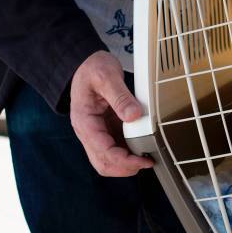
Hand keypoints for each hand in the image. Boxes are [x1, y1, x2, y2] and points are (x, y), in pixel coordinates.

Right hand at [70, 50, 152, 176]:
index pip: (103, 151)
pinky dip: (127, 155)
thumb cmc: (93, 68)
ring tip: (146, 159)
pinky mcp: (105, 130)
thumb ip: (120, 96)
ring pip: (108, 161)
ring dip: (126, 165)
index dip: (124, 160)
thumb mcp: (106, 77)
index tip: (142, 160)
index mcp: (84, 121)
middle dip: (125, 168)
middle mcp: (88, 132)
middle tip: (146, 162)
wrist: (85, 64)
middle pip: (103, 163)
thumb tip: (134, 116)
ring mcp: (96, 133)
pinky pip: (115, 150)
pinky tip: (142, 150)